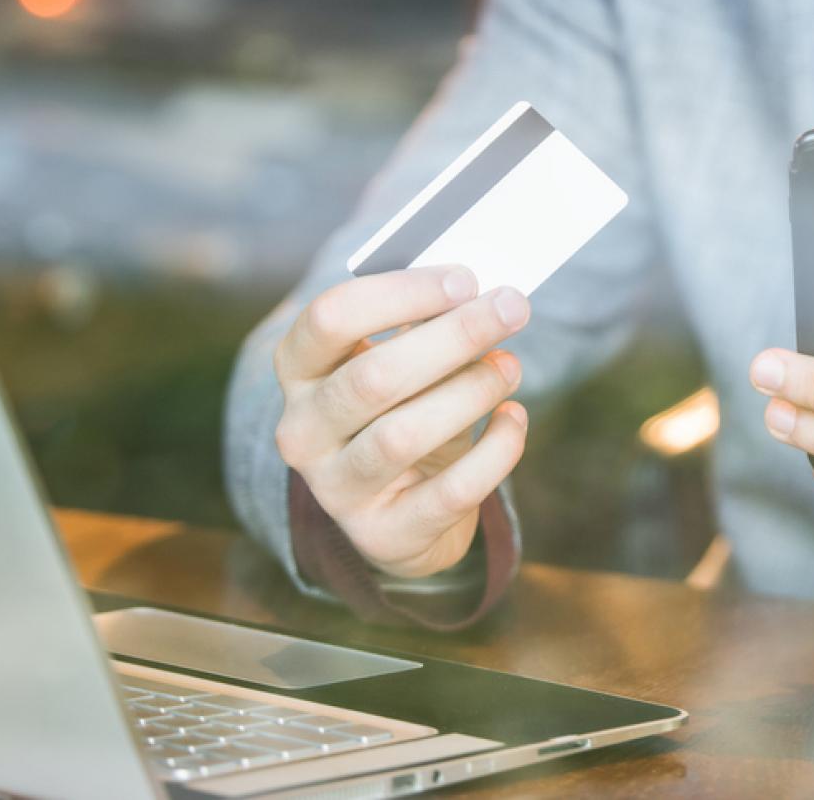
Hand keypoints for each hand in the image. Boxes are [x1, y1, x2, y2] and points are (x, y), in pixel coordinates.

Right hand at [275, 265, 529, 578]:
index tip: (465, 280)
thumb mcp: (401, 361)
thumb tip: (485, 295)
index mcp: (298, 369)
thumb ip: (427, 325)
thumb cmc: (405, 407)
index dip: (401, 293)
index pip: (330, 318)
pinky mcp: (383, 534)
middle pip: (374, 376)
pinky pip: (449, 491)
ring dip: (471, 391)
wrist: (400, 512)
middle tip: (512, 308)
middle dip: (454, 336)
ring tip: (510, 367)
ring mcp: (335, 488)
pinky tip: (515, 418)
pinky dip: (495, 451)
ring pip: (405, 435)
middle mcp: (302, 430)